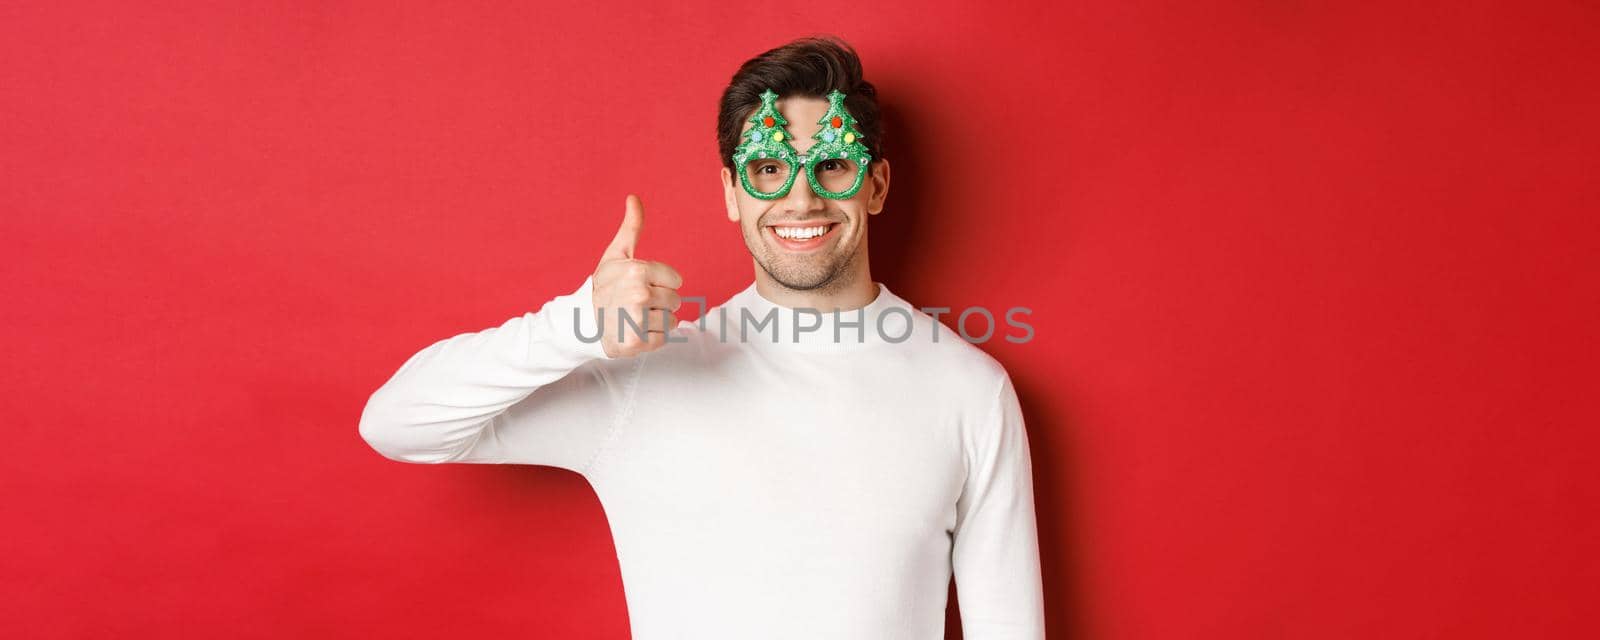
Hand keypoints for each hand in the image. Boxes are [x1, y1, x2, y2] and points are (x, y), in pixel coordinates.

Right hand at [592, 194, 683, 357]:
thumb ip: (631, 227)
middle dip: (660, 302)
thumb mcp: (616, 254)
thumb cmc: (605, 285)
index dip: (662, 283)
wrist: (581, 322)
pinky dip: (652, 338)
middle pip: (675, 301)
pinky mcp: (636, 343)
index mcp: (637, 270)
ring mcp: (636, 320)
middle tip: (636, 303)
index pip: (676, 280)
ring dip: (656, 321)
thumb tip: (633, 197)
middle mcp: (638, 294)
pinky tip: (635, 331)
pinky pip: (663, 339)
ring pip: (671, 321)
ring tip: (634, 317)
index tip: (641, 284)